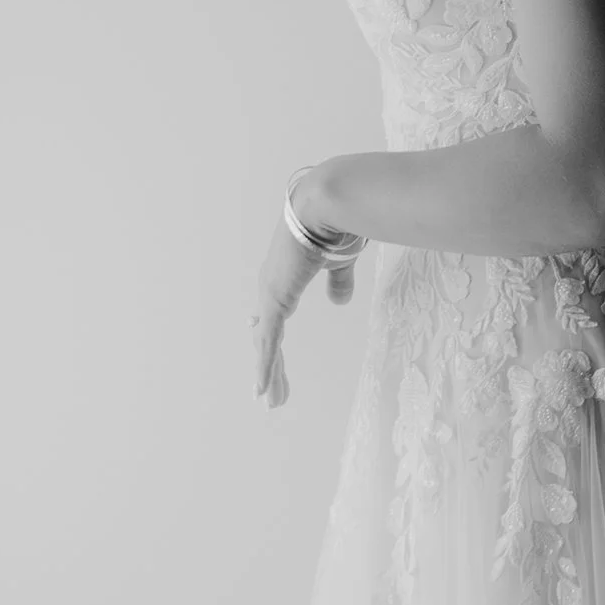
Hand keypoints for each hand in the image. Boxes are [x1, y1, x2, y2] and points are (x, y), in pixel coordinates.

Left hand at [252, 204, 355, 408]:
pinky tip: (263, 389)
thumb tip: (340, 302)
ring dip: (270, 375)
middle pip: (267, 337)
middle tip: (273, 394)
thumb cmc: (339, 223)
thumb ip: (339, 282)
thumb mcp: (341, 261)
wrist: (330, 203)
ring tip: (271, 402)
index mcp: (286, 276)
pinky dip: (266, 368)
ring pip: (266, 345)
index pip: (275, 316)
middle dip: (272, 367)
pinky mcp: (276, 298)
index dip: (271, 340)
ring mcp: (271, 293)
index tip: (270, 359)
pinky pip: (269, 342)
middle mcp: (272, 286)